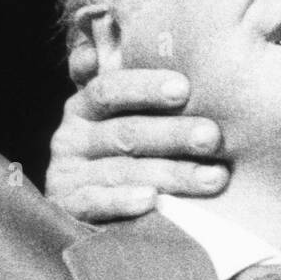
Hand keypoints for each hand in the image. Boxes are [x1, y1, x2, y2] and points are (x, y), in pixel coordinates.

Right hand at [46, 69, 228, 222]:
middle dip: (173, 134)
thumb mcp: (129, 122)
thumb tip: (166, 61)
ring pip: (121, 170)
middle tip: (212, 137)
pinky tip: (151, 199)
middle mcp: (73, 137)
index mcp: (86, 108)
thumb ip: (145, 98)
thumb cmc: (129, 156)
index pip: (110, 89)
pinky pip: (94, 203)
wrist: (88, 219)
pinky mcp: (68, 209)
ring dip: (170, 174)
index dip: (145, 87)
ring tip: (213, 177)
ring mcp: (67, 175)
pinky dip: (122, 201)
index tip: (184, 88)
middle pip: (126, 131)